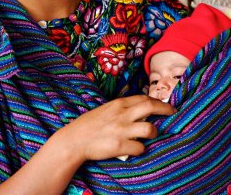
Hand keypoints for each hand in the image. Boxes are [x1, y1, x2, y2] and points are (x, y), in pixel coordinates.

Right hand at [58, 95, 175, 161]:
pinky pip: (139, 148)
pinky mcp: (119, 146)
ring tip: (151, 135)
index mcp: (118, 104)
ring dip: (154, 132)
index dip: (156, 101)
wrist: (75, 139)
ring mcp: (121, 130)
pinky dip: (140, 149)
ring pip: (149, 129)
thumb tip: (139, 110)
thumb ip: (121, 109)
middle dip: (165, 109)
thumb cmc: (89, 124)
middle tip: (172, 113)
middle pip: (150, 107)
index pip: (143, 98)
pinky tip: (135, 149)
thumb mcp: (106, 109)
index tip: (164, 104)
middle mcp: (122, 114)